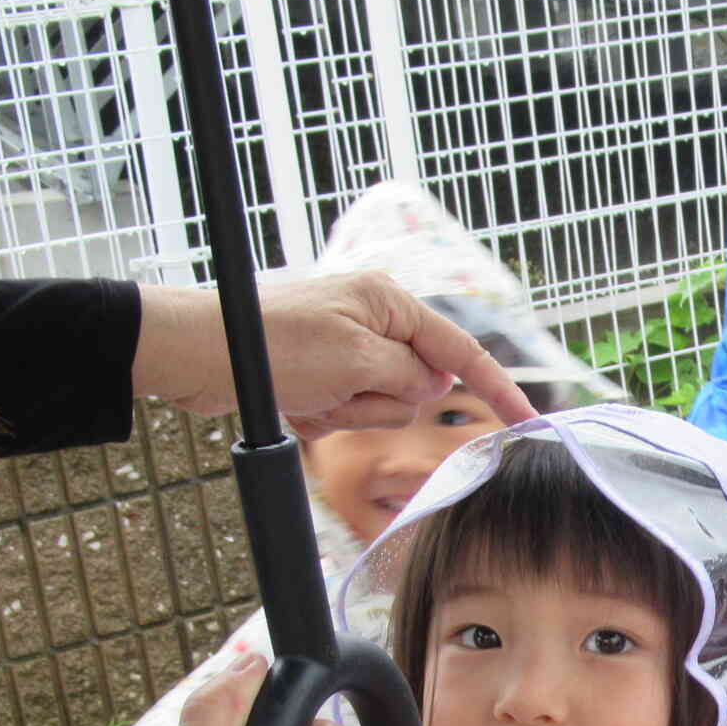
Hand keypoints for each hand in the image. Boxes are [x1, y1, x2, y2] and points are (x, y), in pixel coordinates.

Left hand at [132, 273, 536, 438]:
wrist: (199, 355)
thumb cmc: (272, 344)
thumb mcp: (356, 360)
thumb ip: (408, 376)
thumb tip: (428, 388)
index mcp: (389, 304)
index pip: (461, 352)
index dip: (498, 389)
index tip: (527, 420)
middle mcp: (374, 325)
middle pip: (417, 387)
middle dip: (383, 401)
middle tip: (338, 387)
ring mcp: (349, 355)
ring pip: (384, 408)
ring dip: (349, 412)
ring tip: (310, 392)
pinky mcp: (324, 381)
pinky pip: (349, 416)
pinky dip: (326, 418)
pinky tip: (296, 400)